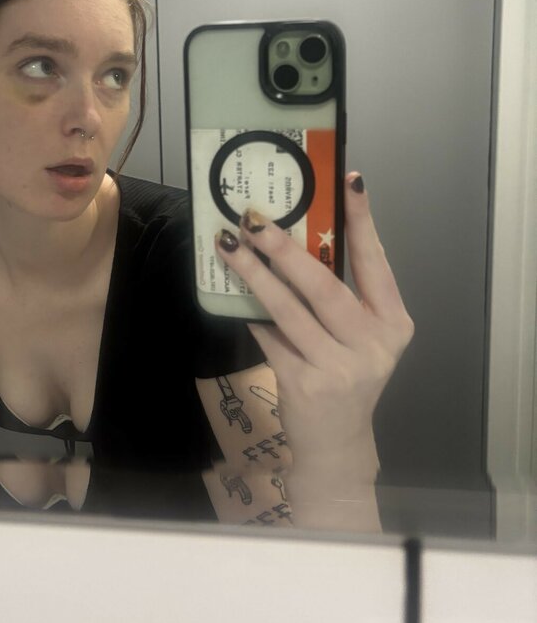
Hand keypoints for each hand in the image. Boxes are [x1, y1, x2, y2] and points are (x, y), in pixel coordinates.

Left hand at [214, 173, 413, 479]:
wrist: (337, 443)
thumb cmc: (344, 376)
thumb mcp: (357, 336)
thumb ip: (339, 296)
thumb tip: (291, 237)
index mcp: (393, 322)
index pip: (376, 261)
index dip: (362, 220)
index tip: (349, 180)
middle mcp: (374, 344)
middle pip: (325, 286)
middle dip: (285, 249)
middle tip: (253, 220)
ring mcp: (341, 367)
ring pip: (290, 309)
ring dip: (255, 275)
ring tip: (230, 246)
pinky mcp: (306, 384)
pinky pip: (270, 337)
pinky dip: (252, 314)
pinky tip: (233, 293)